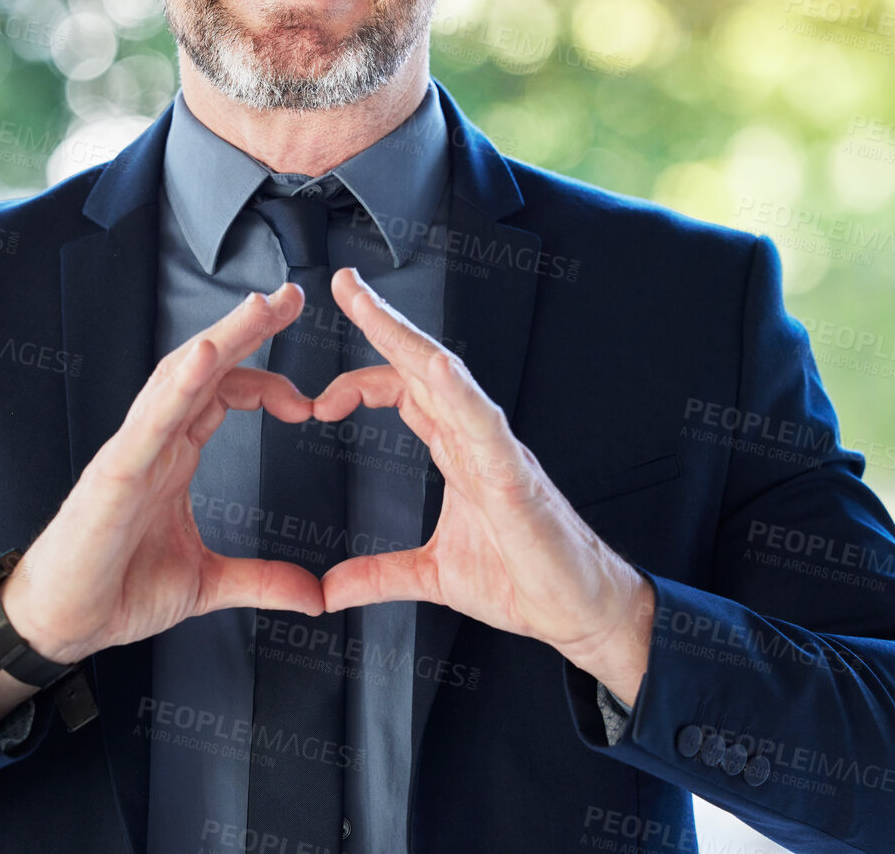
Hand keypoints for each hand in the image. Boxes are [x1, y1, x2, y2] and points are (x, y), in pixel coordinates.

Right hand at [0, 284, 324, 719]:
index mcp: (174, 455)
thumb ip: (262, 580)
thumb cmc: (115, 588)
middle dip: (248, 328)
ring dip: (220, 338)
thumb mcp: (206, 583)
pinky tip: (206, 357)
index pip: (224, 392)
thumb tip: (316, 597)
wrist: (60, 624)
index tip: (310, 400)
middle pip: (204, 366)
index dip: (267, 382)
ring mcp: (133, 451)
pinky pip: (149, 421)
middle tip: (291, 295)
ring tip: (257, 306)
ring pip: (178, 378)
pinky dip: (177, 386)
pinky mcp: (113, 474)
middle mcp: (155, 441)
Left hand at [311, 268, 654, 704]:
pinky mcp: (516, 476)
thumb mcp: (434, 576)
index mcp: (456, 451)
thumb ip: (379, 575)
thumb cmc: (524, 579)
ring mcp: (496, 451)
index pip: (403, 392)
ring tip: (373, 308)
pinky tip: (438, 368)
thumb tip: (328, 589)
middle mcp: (474, 438)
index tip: (316, 400)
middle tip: (342, 283)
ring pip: (450, 380)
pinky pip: (487, 425)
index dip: (359, 383)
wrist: (578, 610)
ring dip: (410, 341)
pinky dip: (462, 393)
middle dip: (381, 322)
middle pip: (421, 365)